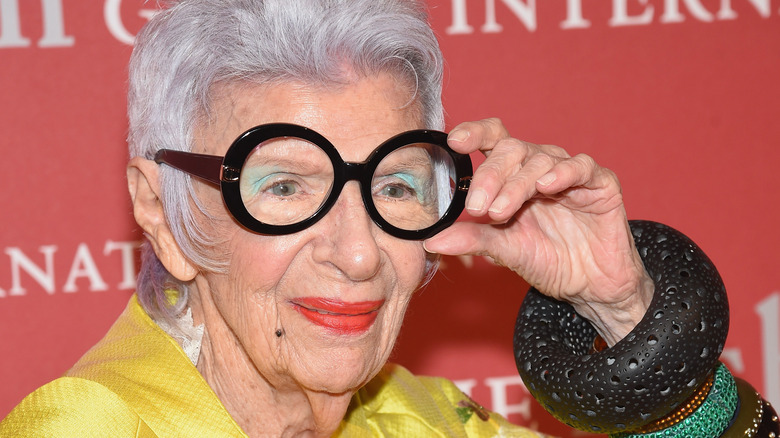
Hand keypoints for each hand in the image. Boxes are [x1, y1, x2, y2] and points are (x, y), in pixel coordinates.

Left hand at [424, 118, 653, 344]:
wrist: (589, 287)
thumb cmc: (546, 261)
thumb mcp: (503, 250)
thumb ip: (472, 239)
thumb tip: (431, 240)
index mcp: (513, 175)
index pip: (493, 140)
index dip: (475, 133)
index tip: (455, 141)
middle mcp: (540, 167)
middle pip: (512, 149)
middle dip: (490, 175)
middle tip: (478, 207)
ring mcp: (571, 174)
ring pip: (540, 159)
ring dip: (517, 184)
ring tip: (501, 211)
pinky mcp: (601, 184)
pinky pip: (582, 167)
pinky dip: (563, 172)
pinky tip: (546, 185)